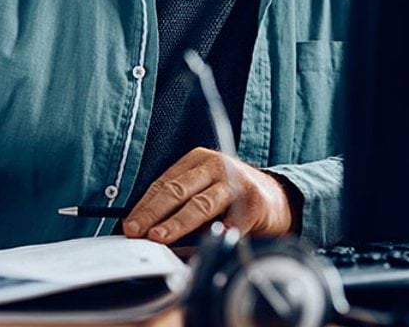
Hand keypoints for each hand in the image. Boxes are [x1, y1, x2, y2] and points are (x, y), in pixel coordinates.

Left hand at [122, 148, 293, 243]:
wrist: (278, 200)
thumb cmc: (232, 197)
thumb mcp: (204, 191)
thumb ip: (180, 205)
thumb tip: (148, 230)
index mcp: (198, 159)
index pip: (164, 183)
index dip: (145, 205)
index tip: (130, 224)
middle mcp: (217, 165)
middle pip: (178, 190)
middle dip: (154, 213)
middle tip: (138, 231)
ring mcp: (236, 182)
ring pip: (200, 205)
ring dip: (177, 224)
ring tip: (159, 237)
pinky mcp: (253, 204)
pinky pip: (227, 224)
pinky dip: (210, 238)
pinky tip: (196, 250)